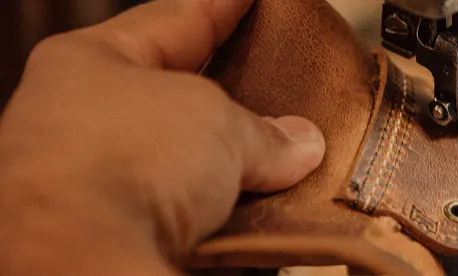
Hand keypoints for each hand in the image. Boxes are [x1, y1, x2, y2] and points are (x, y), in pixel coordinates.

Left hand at [0, 1, 323, 274]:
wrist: (81, 262)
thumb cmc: (115, 165)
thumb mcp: (215, 119)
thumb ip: (262, 129)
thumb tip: (296, 144)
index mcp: (90, 65)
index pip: (176, 19)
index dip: (225, 5)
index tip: (258, 0)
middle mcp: (90, 125)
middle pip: (185, 101)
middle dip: (242, 101)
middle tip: (291, 86)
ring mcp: (106, 187)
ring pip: (193, 168)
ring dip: (242, 170)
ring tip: (296, 161)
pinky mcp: (126, 237)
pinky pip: (198, 219)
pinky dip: (234, 219)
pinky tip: (270, 216)